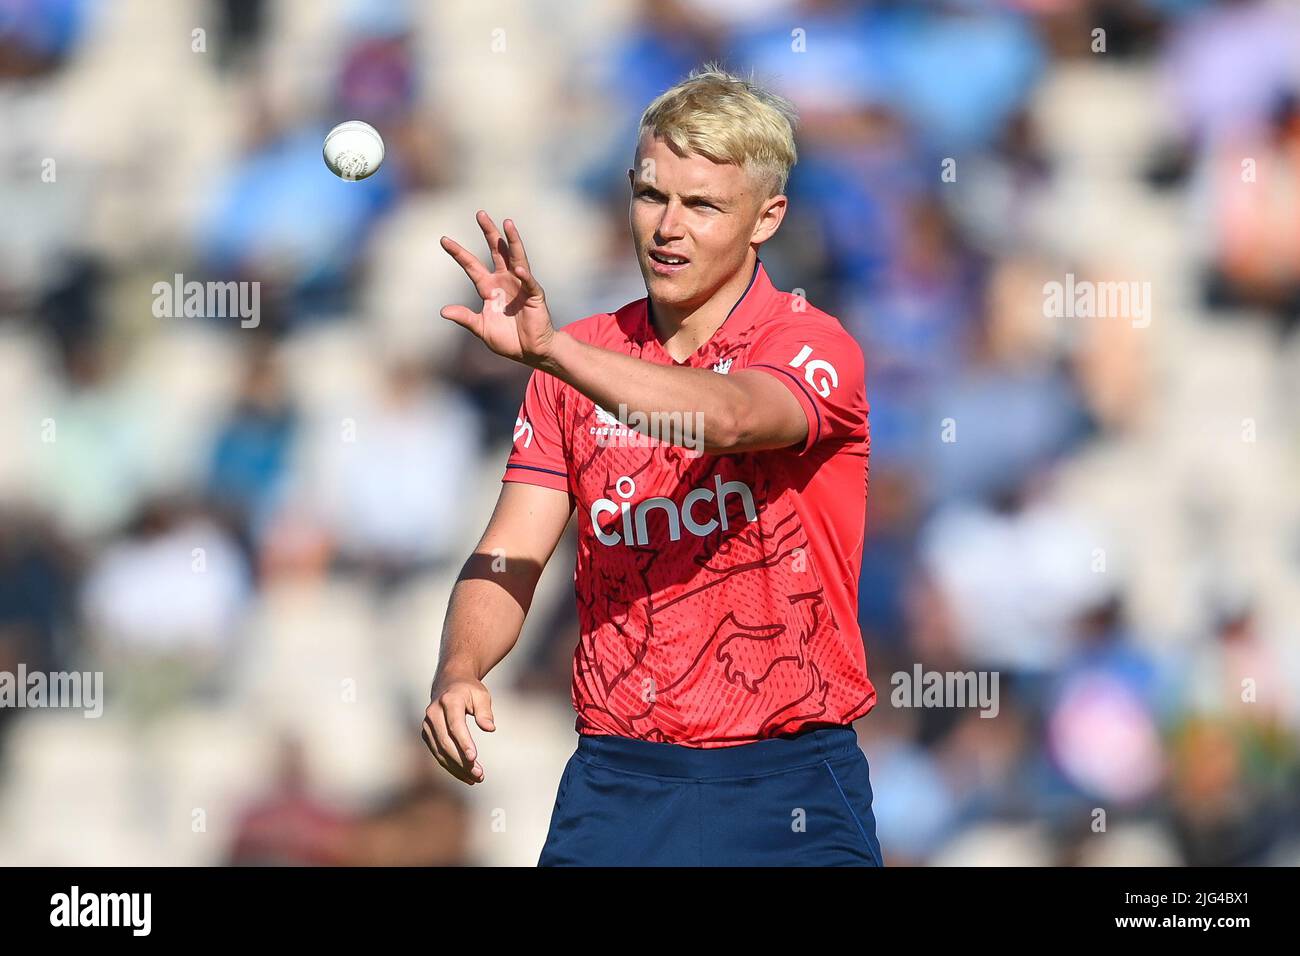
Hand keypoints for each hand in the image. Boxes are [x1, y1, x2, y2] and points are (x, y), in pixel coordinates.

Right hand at [422, 671, 495, 785]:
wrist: (449, 683)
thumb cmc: (469, 690)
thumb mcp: (481, 695)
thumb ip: (485, 712)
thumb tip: (490, 728)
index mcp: (449, 700)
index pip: (455, 724)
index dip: (464, 742)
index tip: (474, 758)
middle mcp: (434, 712)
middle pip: (446, 741)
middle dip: (462, 761)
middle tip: (479, 774)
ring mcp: (427, 724)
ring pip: (440, 751)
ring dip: (457, 767)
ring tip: (475, 778)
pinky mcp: (426, 734)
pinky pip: (438, 753)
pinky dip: (451, 766)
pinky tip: (465, 775)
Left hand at [440, 211, 555, 366]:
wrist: (530, 352)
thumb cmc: (508, 339)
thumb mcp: (481, 328)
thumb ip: (465, 318)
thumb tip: (443, 311)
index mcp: (488, 287)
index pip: (472, 265)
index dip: (458, 253)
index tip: (443, 239)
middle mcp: (504, 281)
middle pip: (496, 251)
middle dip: (489, 233)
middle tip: (480, 214)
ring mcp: (520, 286)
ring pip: (516, 258)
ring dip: (512, 241)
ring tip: (507, 223)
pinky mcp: (534, 296)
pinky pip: (529, 284)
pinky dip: (525, 277)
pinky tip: (519, 270)